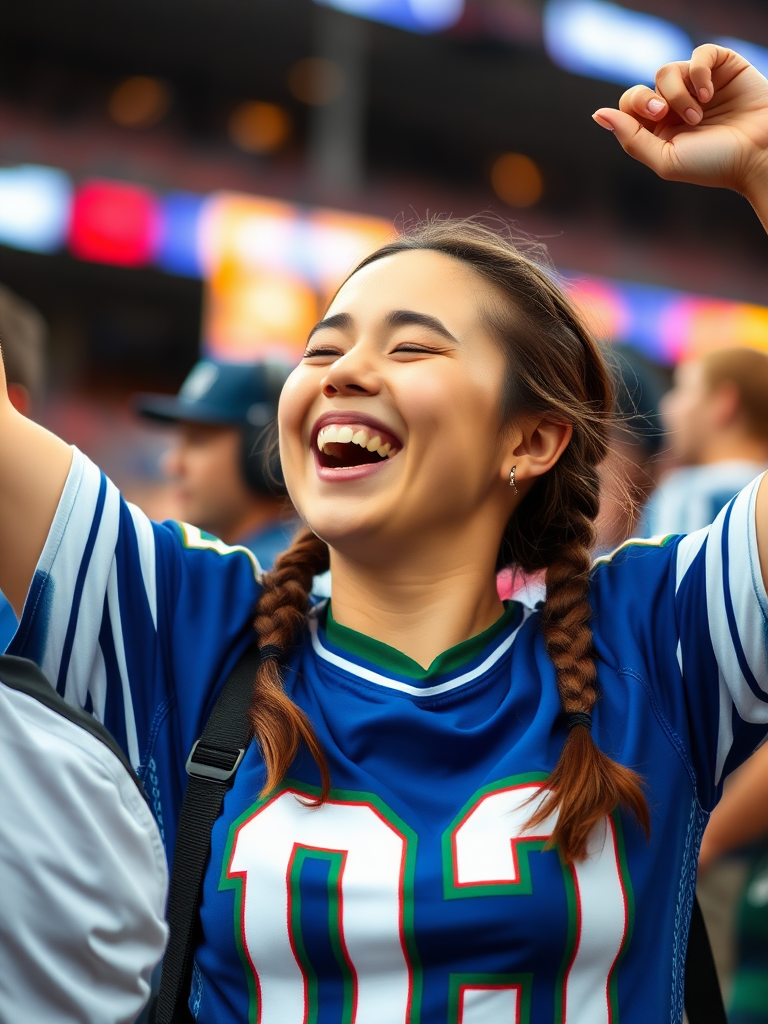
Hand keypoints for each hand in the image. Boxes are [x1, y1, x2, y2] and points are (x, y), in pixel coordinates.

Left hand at [593, 45, 767, 201]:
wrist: (758, 154)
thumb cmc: (713, 164)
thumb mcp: (665, 159)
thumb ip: (631, 138)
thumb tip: (599, 115)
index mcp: (659, 130)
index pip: (629, 106)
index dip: (634, 106)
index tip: (655, 116)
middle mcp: (675, 106)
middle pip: (644, 87)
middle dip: (650, 99)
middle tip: (667, 113)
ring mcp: (698, 86)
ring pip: (667, 71)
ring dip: (679, 93)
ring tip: (698, 114)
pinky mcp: (722, 68)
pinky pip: (699, 55)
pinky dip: (700, 72)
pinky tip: (710, 94)